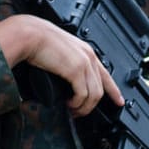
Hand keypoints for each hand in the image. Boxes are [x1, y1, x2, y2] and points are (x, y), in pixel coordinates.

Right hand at [0, 16, 123, 115]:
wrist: (29, 35)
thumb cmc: (37, 41)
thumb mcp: (60, 52)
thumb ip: (68, 65)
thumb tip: (67, 84)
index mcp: (86, 52)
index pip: (106, 74)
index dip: (114, 90)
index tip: (119, 101)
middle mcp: (88, 57)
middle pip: (100, 89)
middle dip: (91, 106)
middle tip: (78, 113)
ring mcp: (84, 63)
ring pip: (94, 95)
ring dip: (83, 108)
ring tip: (72, 111)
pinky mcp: (76, 70)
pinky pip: (83, 95)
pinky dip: (77, 104)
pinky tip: (69, 105)